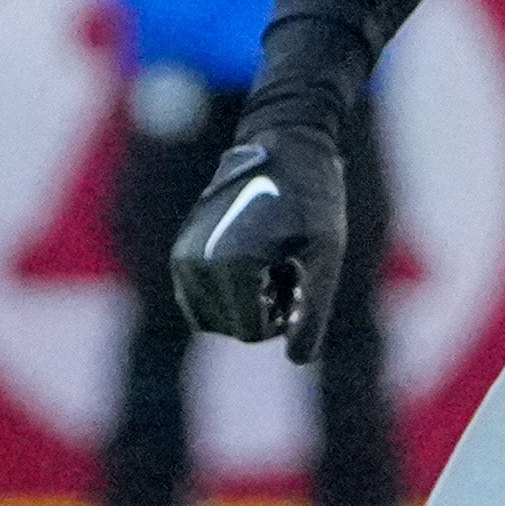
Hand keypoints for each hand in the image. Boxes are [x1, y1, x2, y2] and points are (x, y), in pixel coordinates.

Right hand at [170, 121, 352, 358]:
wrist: (283, 145)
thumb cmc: (312, 200)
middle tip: (285, 265)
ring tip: (268, 262)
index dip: (284, 316)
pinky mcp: (179, 251)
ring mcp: (182, 258)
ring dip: (242, 303)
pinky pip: (198, 301)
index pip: (252, 332)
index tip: (298, 277)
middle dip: (263, 309)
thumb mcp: (325, 257)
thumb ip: (313, 313)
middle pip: (232, 328)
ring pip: (212, 318)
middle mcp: (196, 263)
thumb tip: (298, 360)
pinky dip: (225, 292)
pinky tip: (250, 258)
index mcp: (232, 266)